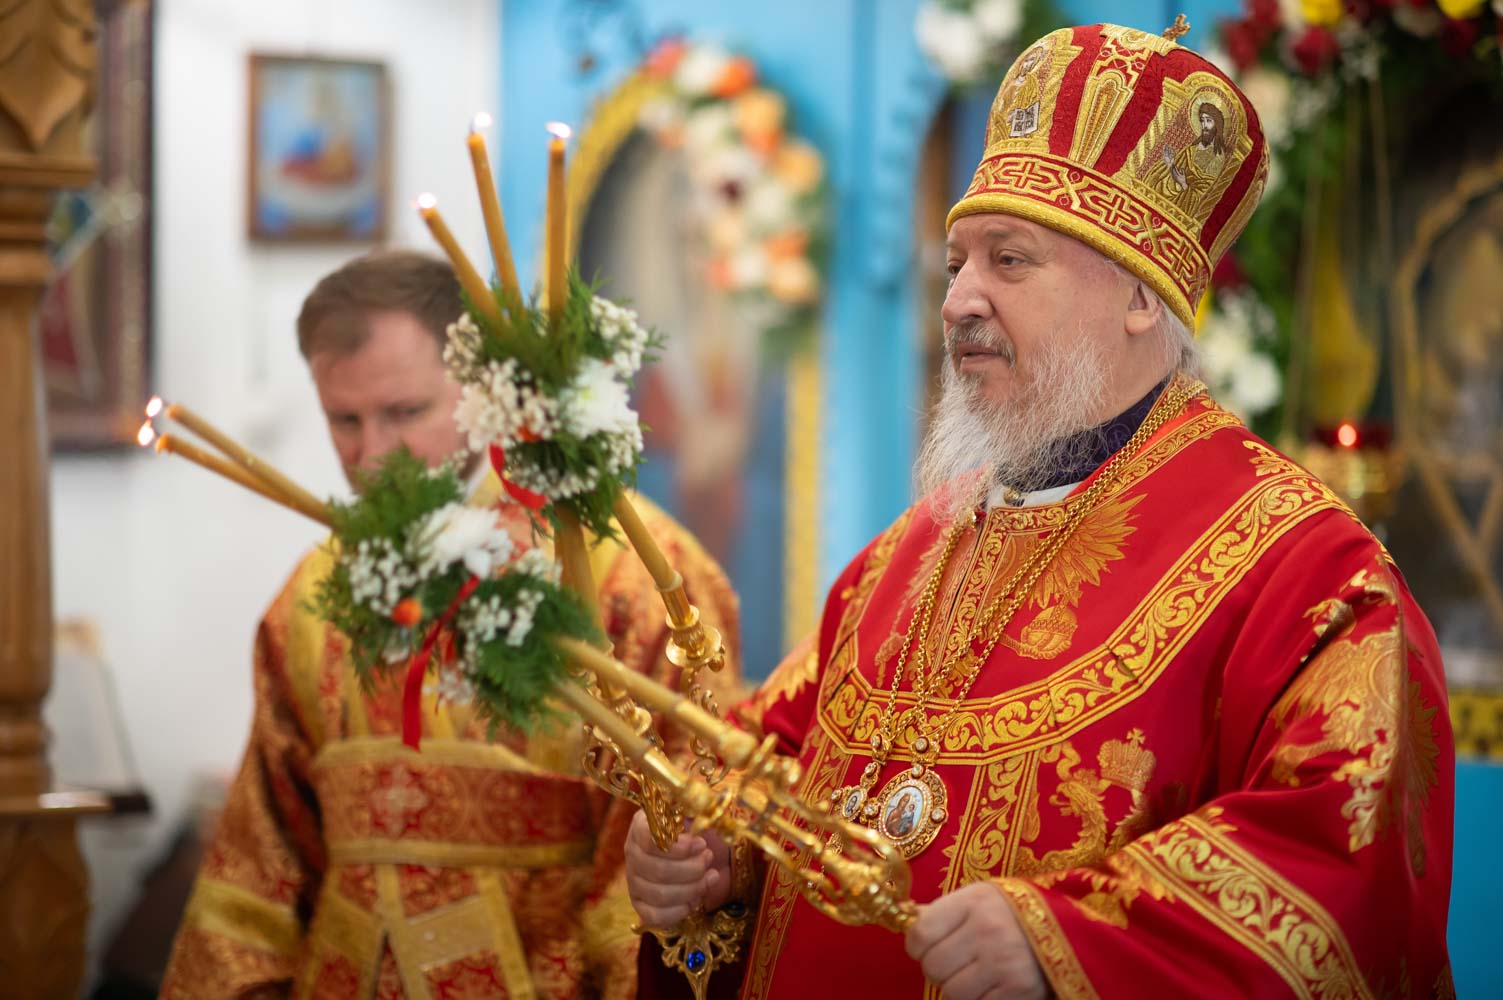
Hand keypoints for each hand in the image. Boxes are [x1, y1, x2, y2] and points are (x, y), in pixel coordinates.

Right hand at [624, 810, 731, 928]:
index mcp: (641, 826)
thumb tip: (701, 808)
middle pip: (657, 871)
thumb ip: (696, 810)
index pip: (650, 840)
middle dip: (692, 869)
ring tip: (710, 877)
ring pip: (659, 895)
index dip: (679, 847)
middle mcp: (632, 853)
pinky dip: (680, 911)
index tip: (701, 844)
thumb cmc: (699, 833)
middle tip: (709, 859)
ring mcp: (634, 881)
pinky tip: (696, 900)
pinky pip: (655, 916)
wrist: (705, 857)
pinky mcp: (641, 905)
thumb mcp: (698, 815)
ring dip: (692, 889)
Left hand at [904, 882, 1047, 999]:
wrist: (1067, 931)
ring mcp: (1003, 963)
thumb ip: (943, 910)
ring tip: (972, 975)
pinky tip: (990, 985)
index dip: (917, 945)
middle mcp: (987, 931)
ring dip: (957, 988)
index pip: (920, 933)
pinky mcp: (1018, 991)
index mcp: (974, 902)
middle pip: (932, 967)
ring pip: (952, 992)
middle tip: (953, 962)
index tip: (927, 946)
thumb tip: (905, 916)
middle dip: (938, 969)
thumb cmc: (1013, 912)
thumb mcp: (979, 897)